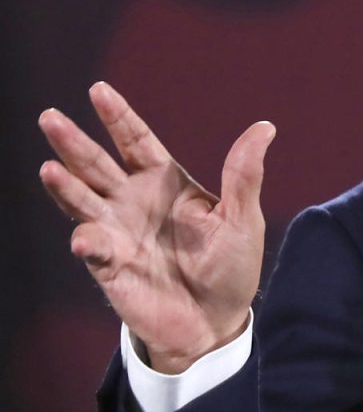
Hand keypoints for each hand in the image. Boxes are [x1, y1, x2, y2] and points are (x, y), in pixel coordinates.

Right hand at [38, 82, 274, 373]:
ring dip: (65, 186)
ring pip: (83, 201)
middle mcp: (133, 202)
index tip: (99, 90)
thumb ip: (244, 175)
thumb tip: (265, 127)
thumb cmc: (230, 266)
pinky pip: (94, 250)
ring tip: (49, 168)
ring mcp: (118, 233)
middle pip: (98, 165)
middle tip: (50, 117)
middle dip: (74, 143)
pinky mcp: (110, 267)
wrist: (217, 321)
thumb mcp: (243, 219)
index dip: (118, 117)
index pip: (136, 142)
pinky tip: (86, 238)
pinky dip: (89, 242)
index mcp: (166, 183)